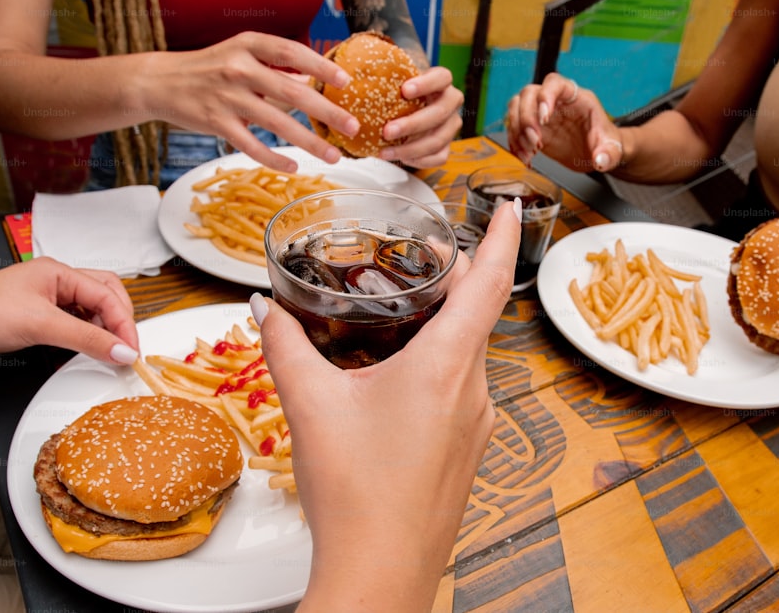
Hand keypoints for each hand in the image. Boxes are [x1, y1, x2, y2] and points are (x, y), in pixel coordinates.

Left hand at [0, 258, 138, 365]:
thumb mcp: (40, 326)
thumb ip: (86, 339)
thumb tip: (121, 350)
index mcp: (58, 271)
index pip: (107, 294)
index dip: (124, 323)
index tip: (131, 349)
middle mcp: (55, 281)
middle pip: (106, 295)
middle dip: (119, 320)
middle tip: (126, 346)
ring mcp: (46, 299)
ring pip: (91, 310)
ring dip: (103, 329)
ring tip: (108, 350)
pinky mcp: (37, 318)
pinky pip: (74, 323)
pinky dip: (86, 336)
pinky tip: (87, 348)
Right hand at [140, 32, 360, 171]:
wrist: (160, 82)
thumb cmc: (210, 68)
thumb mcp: (240, 54)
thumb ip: (275, 66)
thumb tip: (312, 80)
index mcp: (249, 45)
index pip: (292, 53)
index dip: (321, 66)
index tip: (346, 81)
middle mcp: (238, 69)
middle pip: (292, 92)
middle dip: (327, 111)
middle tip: (353, 127)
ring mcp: (226, 97)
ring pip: (276, 123)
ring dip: (309, 142)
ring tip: (333, 156)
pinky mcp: (216, 123)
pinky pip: (251, 145)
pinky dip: (274, 158)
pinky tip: (294, 167)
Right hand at [252, 200, 520, 611]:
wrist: (380, 574)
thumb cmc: (355, 492)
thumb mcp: (310, 405)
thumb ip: (287, 346)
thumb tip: (266, 308)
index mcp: (447, 366)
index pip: (490, 284)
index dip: (504, 238)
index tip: (512, 204)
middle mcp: (475, 389)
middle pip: (477, 313)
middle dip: (455, 277)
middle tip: (420, 254)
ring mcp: (477, 422)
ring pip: (469, 351)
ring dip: (443, 323)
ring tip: (399, 311)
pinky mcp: (468, 448)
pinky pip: (462, 387)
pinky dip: (439, 362)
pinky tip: (396, 376)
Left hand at [380, 66, 462, 167]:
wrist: (407, 112)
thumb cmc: (398, 94)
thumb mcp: (393, 81)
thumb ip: (382, 77)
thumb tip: (350, 74)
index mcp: (441, 82)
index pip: (442, 77)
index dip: (426, 84)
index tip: (404, 90)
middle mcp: (451, 103)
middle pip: (439, 113)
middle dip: (412, 124)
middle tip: (387, 131)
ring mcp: (451, 126)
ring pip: (438, 140)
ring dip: (411, 148)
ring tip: (386, 152)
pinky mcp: (447, 146)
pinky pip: (439, 157)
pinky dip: (419, 160)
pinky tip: (401, 158)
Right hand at [507, 72, 623, 171]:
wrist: (596, 154)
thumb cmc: (604, 142)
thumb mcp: (612, 149)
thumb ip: (608, 154)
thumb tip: (601, 161)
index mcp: (576, 98)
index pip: (555, 83)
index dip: (545, 96)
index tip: (544, 119)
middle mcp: (556, 101)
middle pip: (529, 94)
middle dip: (526, 119)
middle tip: (536, 142)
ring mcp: (541, 114)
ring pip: (516, 107)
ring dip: (517, 131)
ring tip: (529, 153)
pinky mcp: (533, 129)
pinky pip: (514, 128)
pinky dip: (515, 143)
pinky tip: (524, 157)